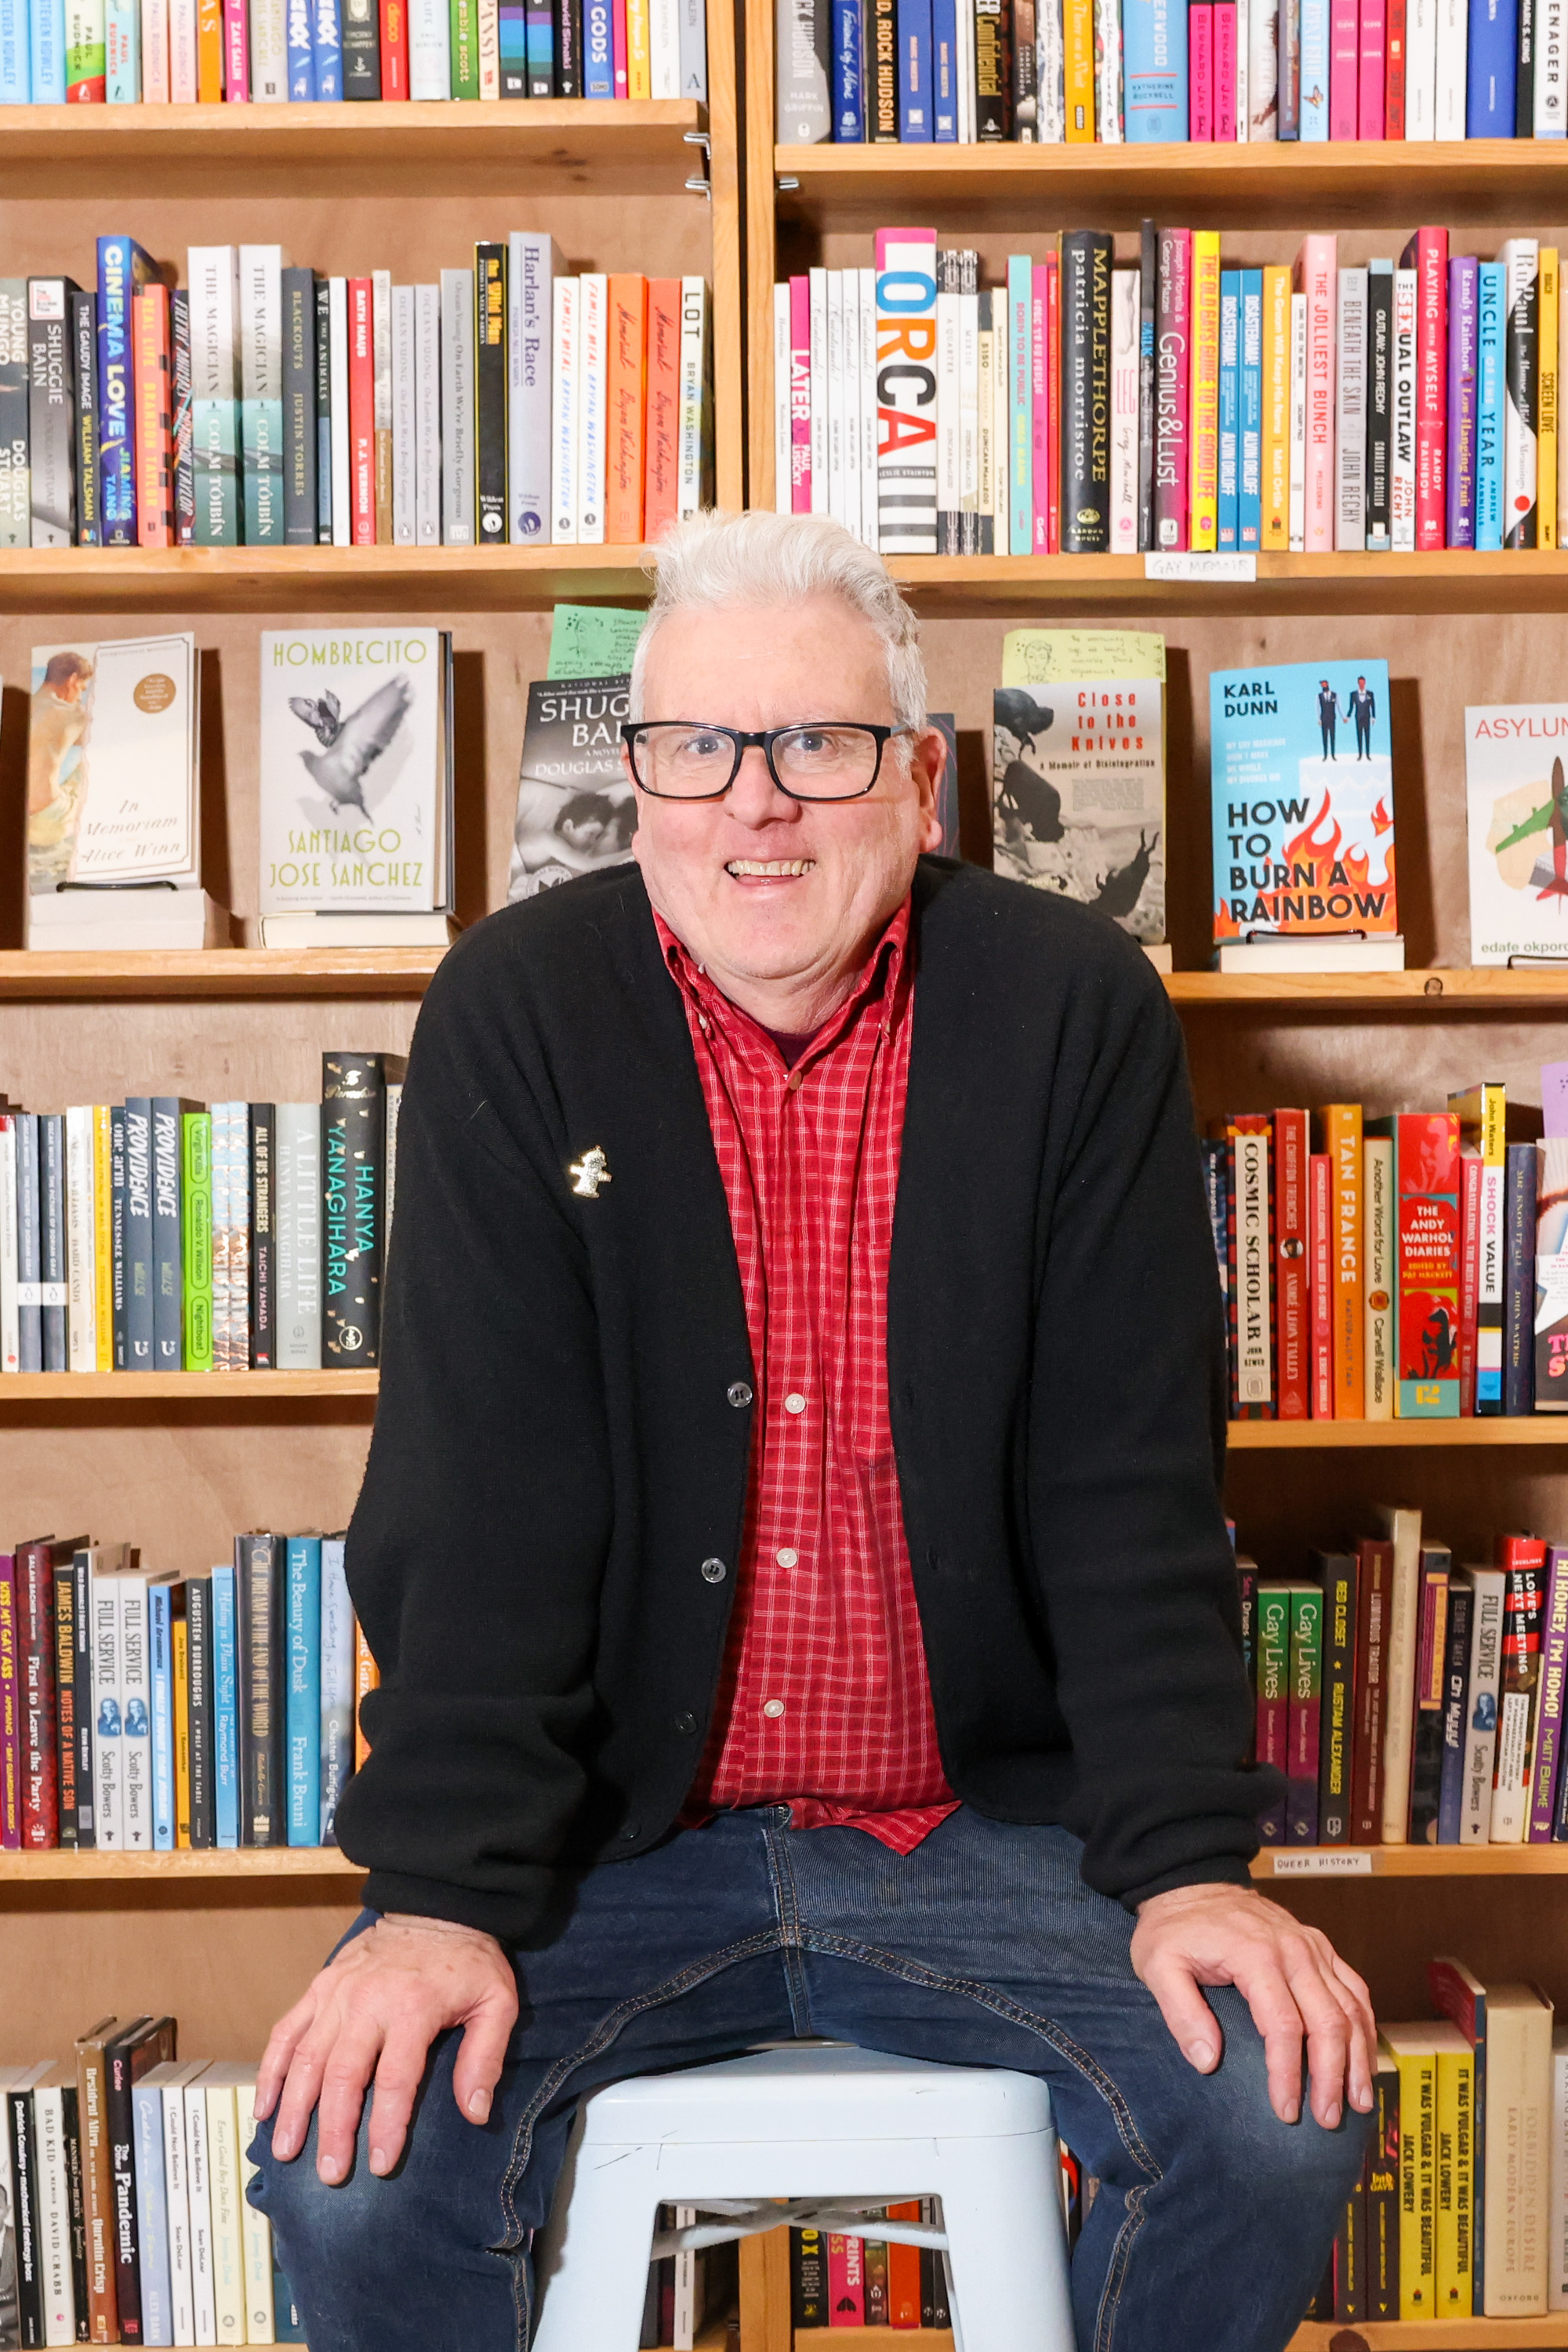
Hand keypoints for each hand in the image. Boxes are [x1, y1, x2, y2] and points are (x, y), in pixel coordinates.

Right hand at [254, 1913, 518, 2184]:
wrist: (435, 1906)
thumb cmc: (468, 1962)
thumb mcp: (497, 2002)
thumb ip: (485, 2057)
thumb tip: (474, 2113)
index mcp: (413, 2009)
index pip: (395, 2080)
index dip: (386, 2126)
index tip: (381, 2166)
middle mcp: (367, 2002)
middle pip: (343, 2075)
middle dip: (333, 2129)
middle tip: (329, 2173)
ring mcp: (337, 1994)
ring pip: (306, 2058)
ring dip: (294, 2108)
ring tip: (285, 2152)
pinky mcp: (319, 1986)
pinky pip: (286, 2031)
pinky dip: (270, 2069)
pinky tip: (264, 2106)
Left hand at [1131, 1882, 1375, 2130]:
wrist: (1192, 1881)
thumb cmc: (1174, 1929)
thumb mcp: (1158, 1965)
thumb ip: (1180, 2012)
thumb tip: (1207, 2062)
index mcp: (1255, 1956)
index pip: (1283, 2026)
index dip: (1287, 2074)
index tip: (1286, 2111)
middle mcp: (1293, 1950)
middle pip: (1327, 2021)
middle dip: (1332, 2076)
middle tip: (1328, 2119)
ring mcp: (1312, 1946)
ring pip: (1350, 2007)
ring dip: (1358, 2057)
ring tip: (1359, 2101)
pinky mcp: (1320, 1945)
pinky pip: (1354, 1987)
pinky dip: (1365, 2024)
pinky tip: (1365, 2056)